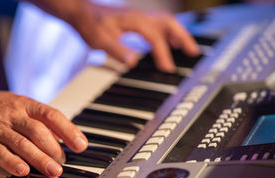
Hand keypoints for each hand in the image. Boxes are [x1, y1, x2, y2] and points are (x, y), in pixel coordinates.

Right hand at [0, 86, 87, 177]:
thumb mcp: (15, 106)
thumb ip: (36, 121)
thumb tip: (62, 139)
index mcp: (24, 104)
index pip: (52, 115)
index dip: (69, 130)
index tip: (81, 146)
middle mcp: (12, 114)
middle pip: (39, 131)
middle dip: (54, 149)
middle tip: (62, 165)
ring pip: (22, 143)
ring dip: (39, 158)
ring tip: (53, 172)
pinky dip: (11, 162)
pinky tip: (23, 171)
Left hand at [68, 2, 199, 71]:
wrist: (81, 12)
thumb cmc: (89, 25)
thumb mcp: (99, 40)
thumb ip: (117, 50)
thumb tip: (133, 61)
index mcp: (133, 21)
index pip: (154, 37)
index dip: (163, 53)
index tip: (168, 68)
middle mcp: (139, 16)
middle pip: (168, 24)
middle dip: (183, 38)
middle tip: (193, 53)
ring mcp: (139, 16)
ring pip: (166, 22)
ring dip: (179, 34)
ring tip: (188, 49)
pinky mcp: (137, 19)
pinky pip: (159, 24)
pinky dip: (169, 33)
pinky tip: (170, 42)